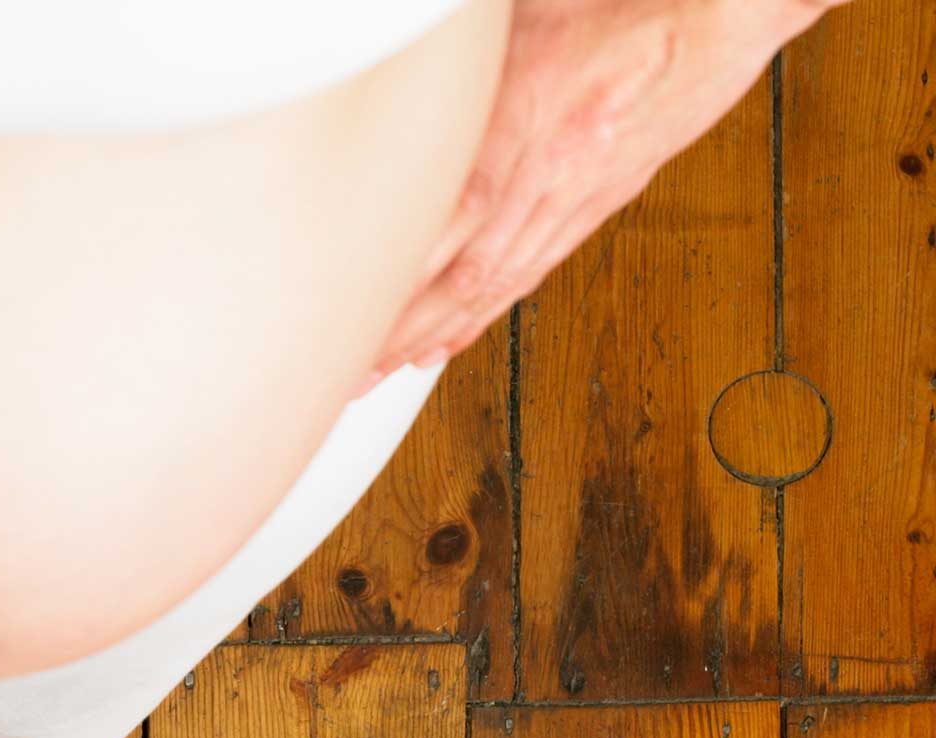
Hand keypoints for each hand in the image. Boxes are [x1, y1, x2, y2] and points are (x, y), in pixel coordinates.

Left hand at [360, 0, 843, 390]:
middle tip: (352, 367)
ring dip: (436, 334)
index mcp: (529, 123)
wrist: (717, 23)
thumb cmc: (622, 10)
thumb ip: (464, 60)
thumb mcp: (525, 21)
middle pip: (465, 272)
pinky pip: (530, 270)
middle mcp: (550, 176)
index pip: (454, 215)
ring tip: (385, 370)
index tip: (354, 305)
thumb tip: (407, 56)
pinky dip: (484, 313)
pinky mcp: (593, 207)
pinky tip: (450, 341)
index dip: (404, 272)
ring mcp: (573, 198)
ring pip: (494, 283)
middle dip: (404, 328)